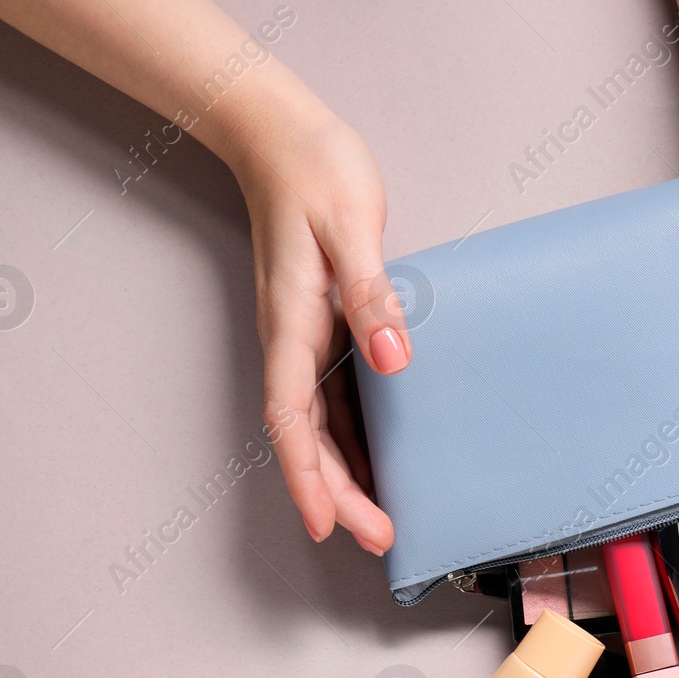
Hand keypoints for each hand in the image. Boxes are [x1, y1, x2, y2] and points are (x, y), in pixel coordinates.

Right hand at [229, 108, 408, 551]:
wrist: (286, 138)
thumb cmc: (316, 174)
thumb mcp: (350, 227)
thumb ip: (371, 295)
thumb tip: (392, 360)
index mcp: (292, 325)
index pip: (293, 421)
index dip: (308, 479)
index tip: (325, 526)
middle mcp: (292, 342)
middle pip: (308, 439)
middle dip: (338, 495)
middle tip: (380, 539)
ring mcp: (304, 339)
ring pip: (320, 426)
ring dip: (346, 475)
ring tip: (382, 519)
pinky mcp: (322, 329)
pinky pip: (335, 399)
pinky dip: (354, 438)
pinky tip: (380, 461)